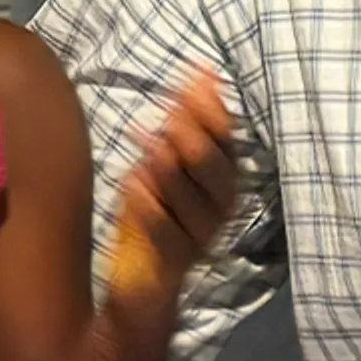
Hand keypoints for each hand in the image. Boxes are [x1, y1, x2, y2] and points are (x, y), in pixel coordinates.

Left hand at [104, 68, 240, 311]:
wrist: (138, 287)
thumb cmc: (152, 219)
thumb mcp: (162, 167)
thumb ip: (180, 126)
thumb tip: (198, 74)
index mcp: (220, 185)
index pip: (227, 144)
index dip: (214, 111)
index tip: (198, 76)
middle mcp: (217, 212)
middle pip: (219, 176)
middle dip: (198, 141)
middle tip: (174, 114)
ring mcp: (197, 240)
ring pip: (196, 206)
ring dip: (173, 172)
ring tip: (150, 143)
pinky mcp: (172, 263)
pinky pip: (166, 236)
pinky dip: (151, 209)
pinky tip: (133, 183)